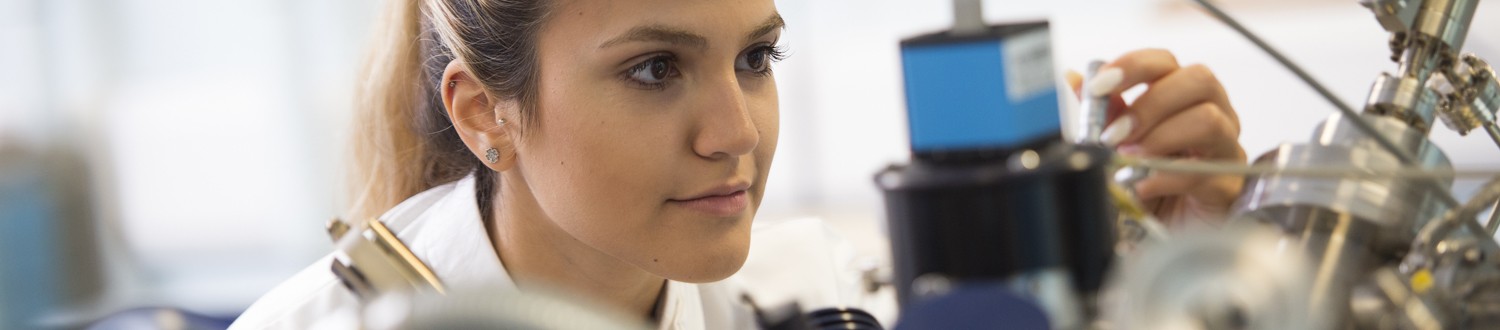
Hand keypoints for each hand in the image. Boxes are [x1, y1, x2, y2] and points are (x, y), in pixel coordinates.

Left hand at [1066, 49, 1247, 224]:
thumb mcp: (1116, 146)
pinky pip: (1205, 171)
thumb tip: (1076, 79)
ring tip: (1130, 160)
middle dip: (1149, 103)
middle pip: (1198, 80)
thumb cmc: (1144, 185)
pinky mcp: (1229, 185)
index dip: (1132, 67)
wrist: (1164, 236)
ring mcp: (1225, 148)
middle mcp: (1212, 114)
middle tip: (1115, 134)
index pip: (1165, 62)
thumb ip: (1104, 114)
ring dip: (1160, 137)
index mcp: (1181, 97)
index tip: (1099, 87)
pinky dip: (1166, 178)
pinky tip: (1142, 187)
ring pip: (1209, 120)